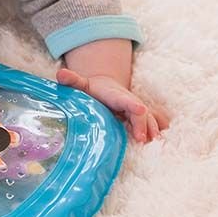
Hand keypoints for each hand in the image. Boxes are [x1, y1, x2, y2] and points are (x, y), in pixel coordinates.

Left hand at [55, 68, 169, 143]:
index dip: (132, 105)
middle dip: (143, 124)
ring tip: (150, 142)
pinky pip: (153, 123)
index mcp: (115, 95)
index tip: (140, 109)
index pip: (125, 99)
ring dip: (151, 129)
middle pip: (141, 112)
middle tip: (141, 138)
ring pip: (149, 119)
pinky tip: (157, 139)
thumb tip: (61, 74)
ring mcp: (136, 110)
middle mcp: (129, 102)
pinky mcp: (140, 118)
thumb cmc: (92, 89)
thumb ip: (72, 80)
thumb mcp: (81, 84)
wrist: (106, 87)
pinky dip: (156, 129)